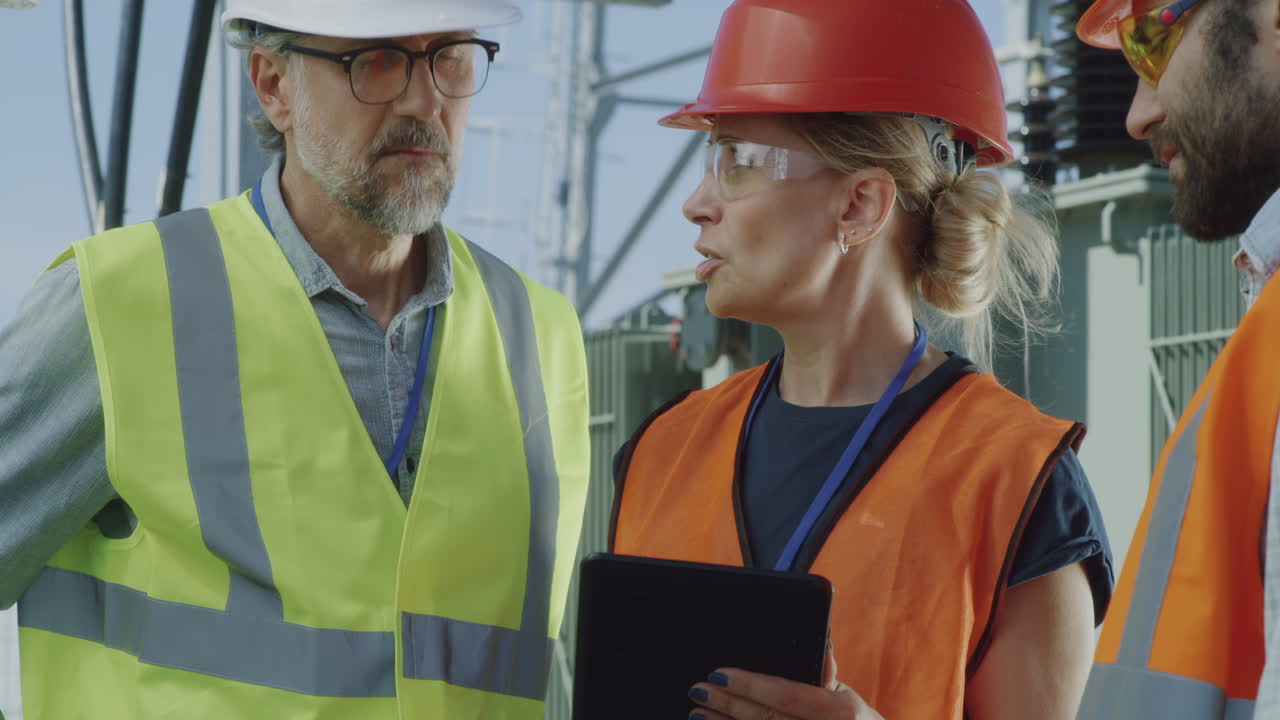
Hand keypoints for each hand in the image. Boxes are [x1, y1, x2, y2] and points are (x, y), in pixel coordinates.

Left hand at [687, 642, 884, 719]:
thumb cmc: (847, 719)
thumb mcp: (844, 695)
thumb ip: (824, 670)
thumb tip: (819, 638)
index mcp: (837, 710)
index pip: (786, 694)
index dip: (750, 685)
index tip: (718, 673)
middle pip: (766, 719)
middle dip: (728, 704)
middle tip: (698, 689)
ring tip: (697, 713)